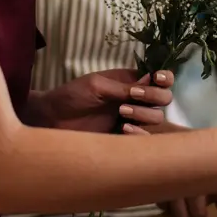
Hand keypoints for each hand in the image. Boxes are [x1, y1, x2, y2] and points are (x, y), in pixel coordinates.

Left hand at [26, 69, 173, 133]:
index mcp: (130, 81)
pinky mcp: (125, 138)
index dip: (164, 78)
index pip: (159, 78)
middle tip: (131, 98)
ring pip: (157, 118)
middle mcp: (135, 100)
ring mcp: (132, 119)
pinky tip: (124, 129)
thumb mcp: (97, 85)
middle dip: (153, 97)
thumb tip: (149, 81)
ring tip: (122, 114)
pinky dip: (140, 133)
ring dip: (145, 114)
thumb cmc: (72, 96)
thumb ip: (124, 86)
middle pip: (164, 98)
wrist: (52, 121)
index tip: (158, 79)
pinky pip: (145, 139)